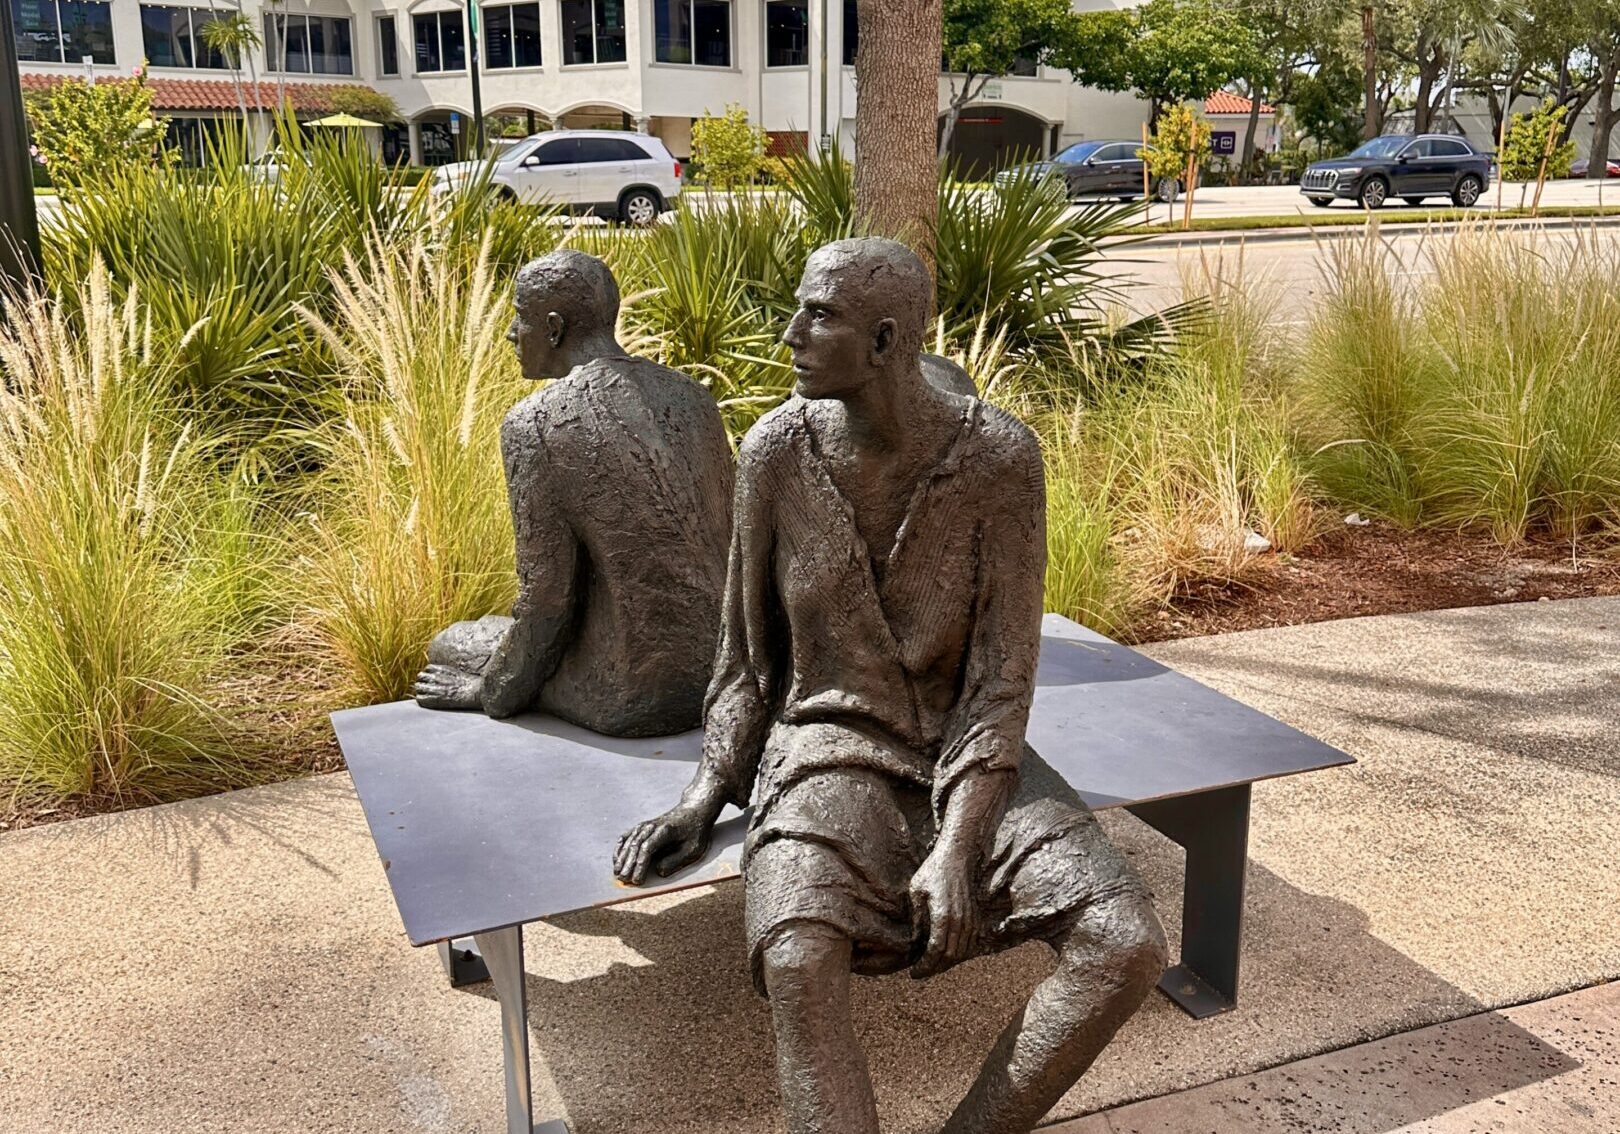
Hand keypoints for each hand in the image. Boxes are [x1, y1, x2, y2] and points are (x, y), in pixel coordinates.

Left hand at [413, 664, 482, 709]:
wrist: (473, 692)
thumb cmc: (470, 684)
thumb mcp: (457, 672)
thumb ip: (446, 672)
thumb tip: (440, 676)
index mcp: (441, 669)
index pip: (427, 669)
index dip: (430, 674)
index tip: (434, 680)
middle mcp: (434, 677)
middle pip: (420, 676)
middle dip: (424, 681)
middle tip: (430, 688)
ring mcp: (432, 688)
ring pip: (418, 687)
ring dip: (421, 690)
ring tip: (429, 695)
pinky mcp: (432, 699)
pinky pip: (419, 698)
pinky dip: (422, 700)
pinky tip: (428, 701)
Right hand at [613, 803, 713, 885]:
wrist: (694, 810)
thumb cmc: (695, 832)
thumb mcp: (693, 849)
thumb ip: (676, 860)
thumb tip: (659, 871)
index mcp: (665, 831)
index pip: (647, 848)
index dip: (640, 865)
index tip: (637, 880)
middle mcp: (652, 826)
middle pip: (635, 846)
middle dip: (628, 865)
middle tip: (624, 880)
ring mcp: (645, 825)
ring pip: (629, 842)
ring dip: (622, 858)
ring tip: (617, 874)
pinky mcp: (642, 827)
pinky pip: (627, 837)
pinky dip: (620, 848)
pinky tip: (616, 860)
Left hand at [909, 842, 980, 978]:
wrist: (957, 856)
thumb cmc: (933, 871)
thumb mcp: (916, 892)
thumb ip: (916, 919)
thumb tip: (913, 942)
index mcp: (943, 916)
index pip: (936, 952)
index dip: (925, 966)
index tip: (914, 972)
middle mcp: (960, 921)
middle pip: (950, 957)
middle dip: (934, 969)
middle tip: (920, 972)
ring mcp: (970, 920)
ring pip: (961, 952)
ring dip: (946, 963)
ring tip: (931, 965)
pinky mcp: (974, 917)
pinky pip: (968, 943)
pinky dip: (957, 953)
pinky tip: (945, 954)